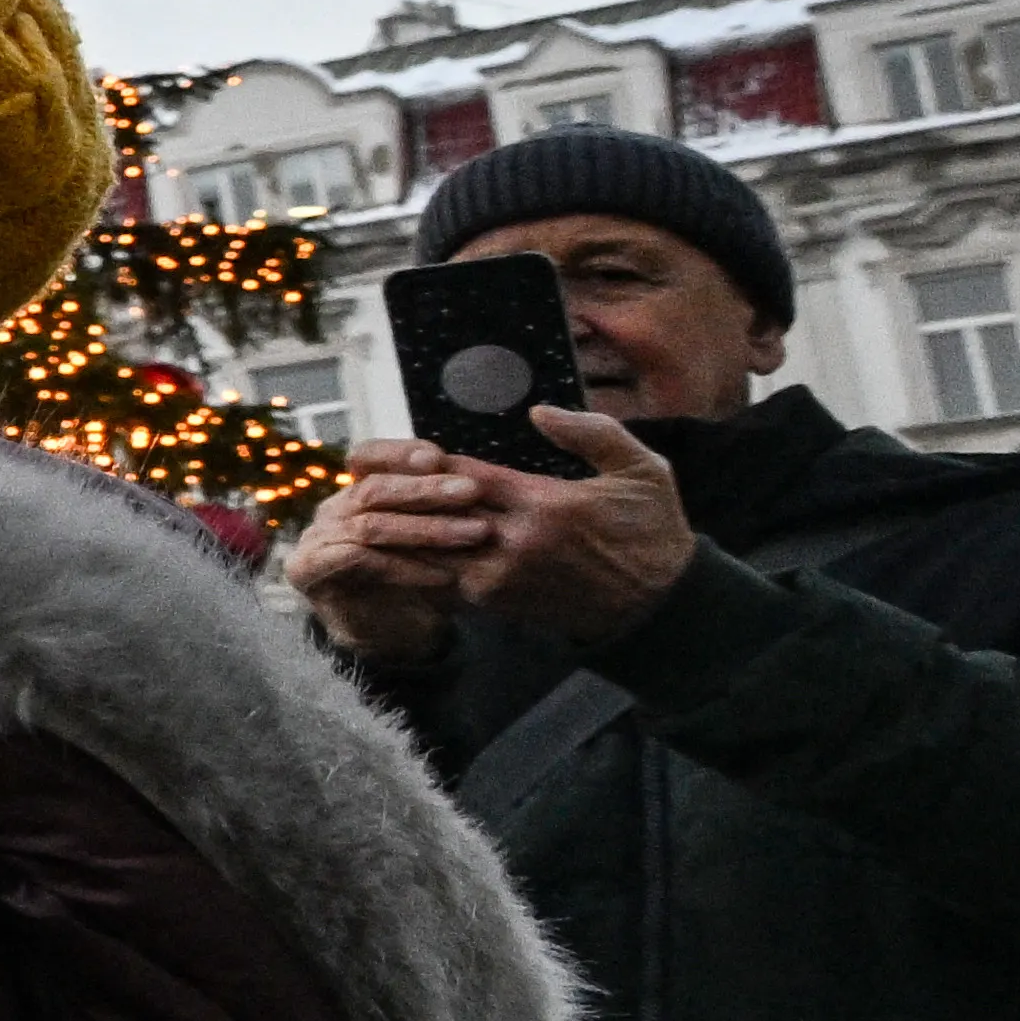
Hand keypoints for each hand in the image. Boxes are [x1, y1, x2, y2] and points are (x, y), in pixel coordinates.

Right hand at [281, 453, 470, 666]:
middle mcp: (330, 511)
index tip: (439, 457)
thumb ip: (436, 506)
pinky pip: (358, 558)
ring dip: (425, 529)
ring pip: (369, 524)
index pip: (366, 457)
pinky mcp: (308, 569)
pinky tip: (443, 575)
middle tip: (472, 491)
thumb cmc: (414, 578)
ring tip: (473, 535)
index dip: (399, 453)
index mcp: (353, 492)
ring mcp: (315, 539)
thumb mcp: (431, 534)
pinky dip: (403, 566)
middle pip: (372, 489)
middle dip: (425, 489)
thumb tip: (472, 475)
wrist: (390, 633)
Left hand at [304, 417, 697, 655]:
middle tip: (360, 480)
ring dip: (399, 533)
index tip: (403, 450)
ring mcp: (501, 578)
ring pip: (429, 551)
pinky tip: (390, 549)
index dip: (428, 463)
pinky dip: (415, 564)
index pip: (464, 477)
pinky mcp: (497, 605)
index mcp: (545, 505)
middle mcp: (515, 544)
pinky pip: (440, 581)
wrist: (660, 607)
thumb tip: (538, 413)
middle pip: (435, 513)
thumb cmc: (651, 531)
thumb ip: (591, 433)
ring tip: (361, 513)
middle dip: (400, 497)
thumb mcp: (641, 470)